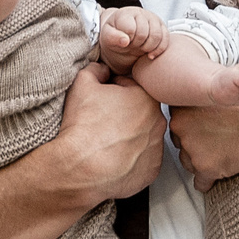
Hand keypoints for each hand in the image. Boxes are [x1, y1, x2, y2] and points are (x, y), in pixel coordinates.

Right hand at [43, 63, 167, 207]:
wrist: (80, 168)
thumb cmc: (83, 127)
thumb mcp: (82, 83)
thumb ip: (96, 68)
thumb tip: (102, 70)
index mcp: (146, 98)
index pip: (130, 87)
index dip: (112, 91)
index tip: (101, 101)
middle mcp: (158, 123)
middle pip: (139, 112)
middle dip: (123, 113)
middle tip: (102, 121)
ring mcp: (157, 149)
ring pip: (143, 136)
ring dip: (129, 136)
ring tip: (106, 141)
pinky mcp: (151, 171)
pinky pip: (143, 160)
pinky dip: (131, 158)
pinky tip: (113, 158)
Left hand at [98, 6, 172, 64]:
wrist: (124, 38)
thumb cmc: (114, 37)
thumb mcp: (107, 38)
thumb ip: (112, 38)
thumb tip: (125, 41)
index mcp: (125, 13)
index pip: (130, 29)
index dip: (127, 40)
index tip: (123, 42)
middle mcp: (141, 13)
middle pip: (144, 34)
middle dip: (136, 45)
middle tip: (131, 46)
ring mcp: (153, 19)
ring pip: (157, 36)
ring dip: (148, 48)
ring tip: (139, 49)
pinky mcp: (162, 27)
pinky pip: (166, 39)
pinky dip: (159, 50)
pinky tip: (150, 55)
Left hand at [170, 82, 238, 192]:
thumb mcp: (216, 96)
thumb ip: (195, 106)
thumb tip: (183, 116)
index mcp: (181, 107)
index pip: (176, 124)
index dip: (192, 126)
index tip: (205, 127)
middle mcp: (181, 128)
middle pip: (181, 144)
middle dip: (196, 144)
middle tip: (217, 139)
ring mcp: (193, 149)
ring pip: (190, 163)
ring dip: (204, 161)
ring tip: (225, 151)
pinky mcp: (207, 168)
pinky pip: (201, 182)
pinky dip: (210, 180)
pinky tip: (224, 167)